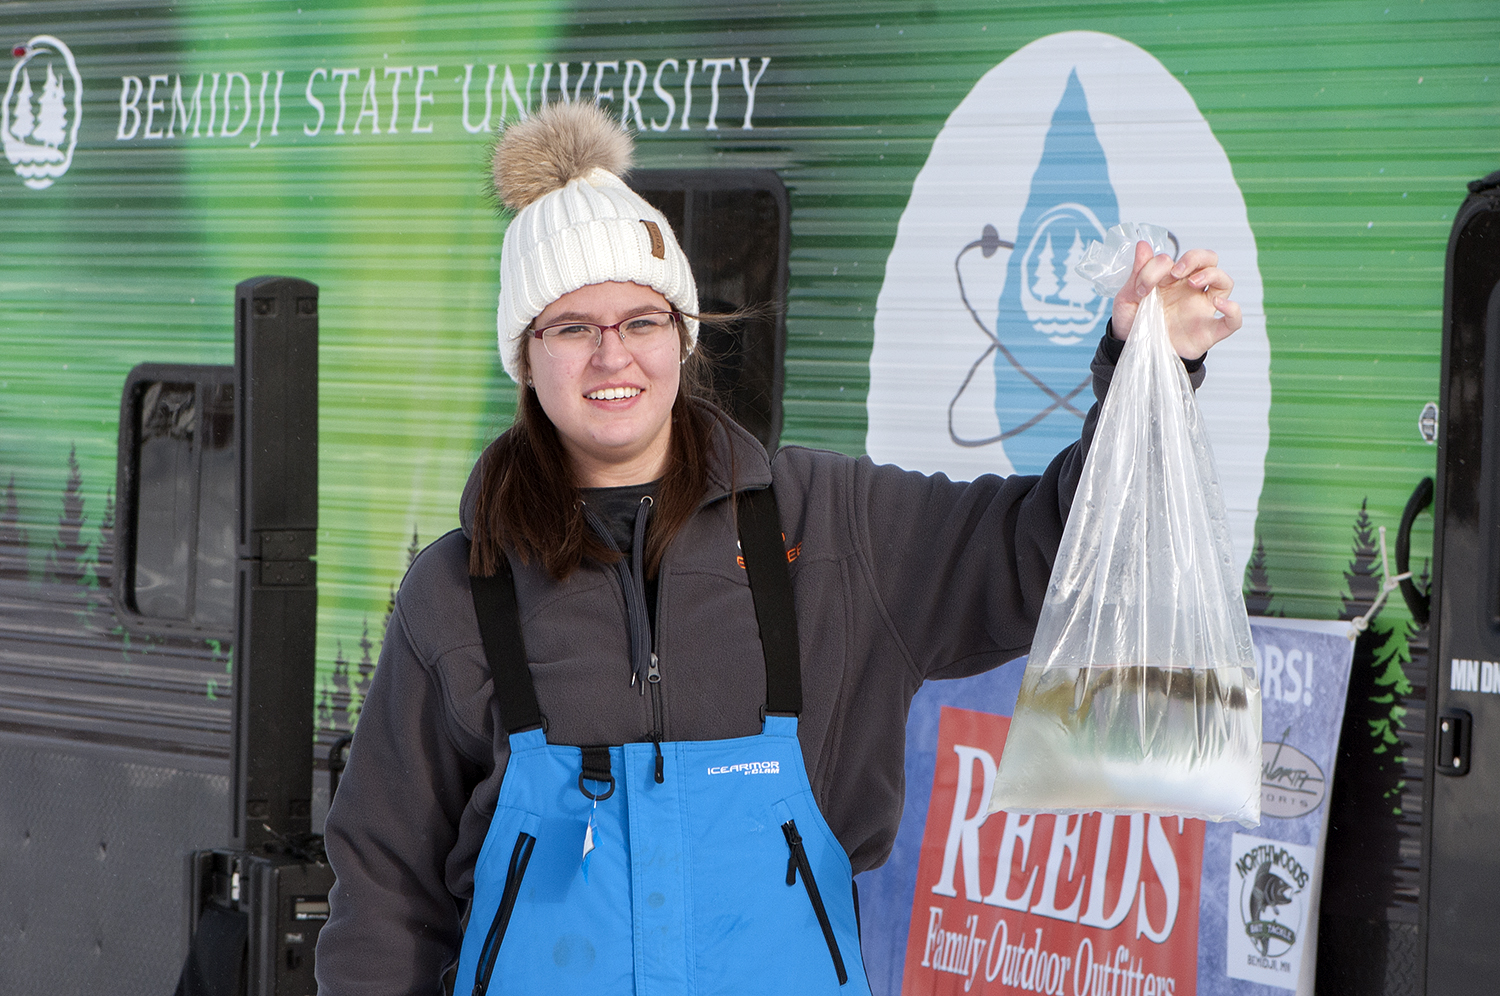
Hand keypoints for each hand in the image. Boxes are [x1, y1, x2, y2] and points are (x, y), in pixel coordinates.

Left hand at [1109, 241, 1241, 358]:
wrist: (1134, 352)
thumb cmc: (1133, 323)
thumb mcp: (1127, 298)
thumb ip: (1137, 273)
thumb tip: (1143, 245)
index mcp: (1170, 280)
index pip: (1173, 260)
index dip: (1156, 268)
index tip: (1140, 288)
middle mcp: (1190, 290)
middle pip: (1210, 260)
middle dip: (1196, 257)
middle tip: (1177, 271)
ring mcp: (1201, 309)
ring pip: (1225, 282)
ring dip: (1213, 275)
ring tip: (1193, 283)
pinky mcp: (1208, 332)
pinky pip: (1233, 321)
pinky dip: (1233, 311)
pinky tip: (1219, 305)